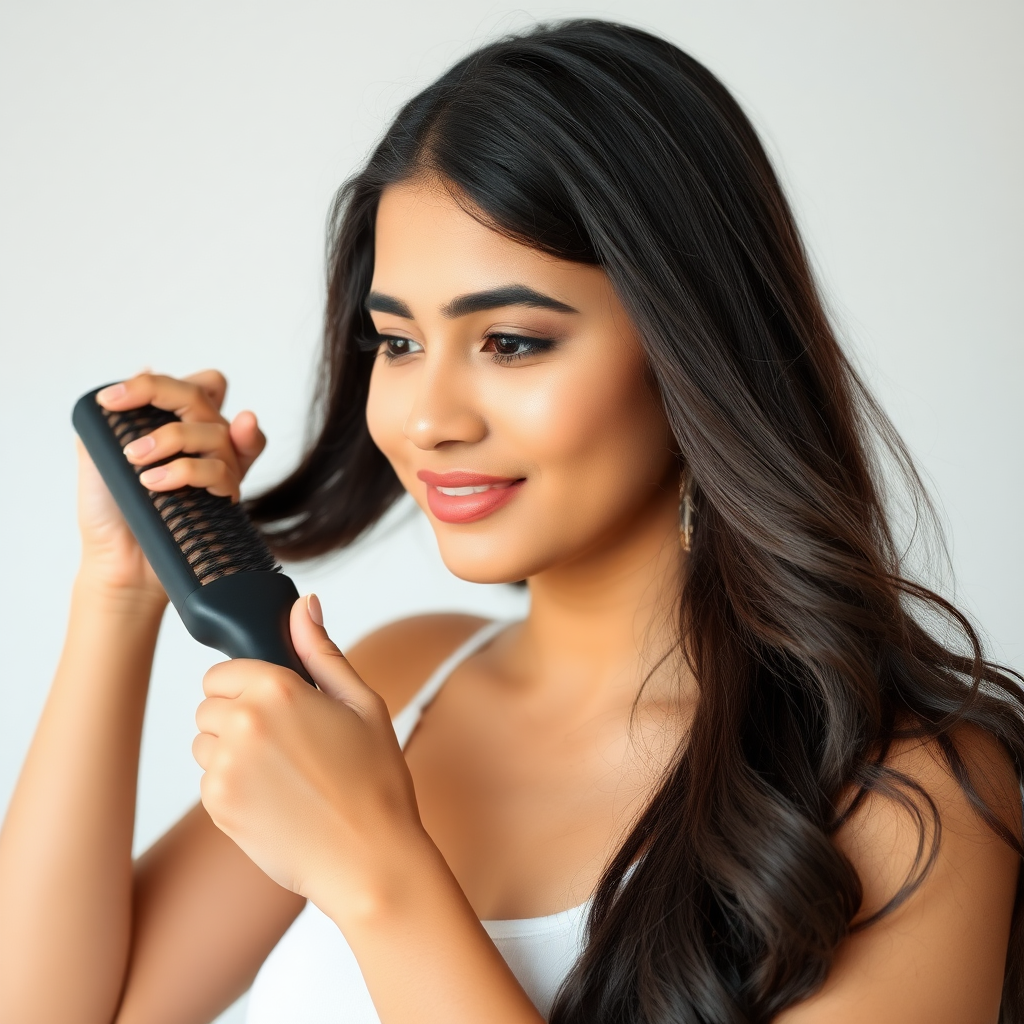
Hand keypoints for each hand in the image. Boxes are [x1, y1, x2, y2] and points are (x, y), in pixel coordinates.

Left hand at [78, 370, 265, 597]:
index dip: (155, 384)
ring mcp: (219, 467)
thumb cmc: (111, 514)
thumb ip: (116, 417)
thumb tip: (142, 369)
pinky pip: (221, 470)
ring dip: (171, 439)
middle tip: (123, 417)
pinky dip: (186, 471)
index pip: (192, 384)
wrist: (119, 564)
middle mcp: (205, 442)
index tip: (111, 400)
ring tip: (136, 461)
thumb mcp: (100, 456)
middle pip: (206, 393)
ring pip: (214, 431)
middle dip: (162, 396)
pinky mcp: (225, 497)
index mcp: (181, 426)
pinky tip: (158, 481)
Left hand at [192, 596, 426, 921]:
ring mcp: (224, 767)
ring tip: (284, 773)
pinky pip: (209, 780)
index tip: (280, 707)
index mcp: (277, 689)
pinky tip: (277, 798)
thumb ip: (322, 651)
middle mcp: (242, 723)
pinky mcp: (216, 806)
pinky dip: (234, 787)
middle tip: (290, 744)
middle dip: (240, 717)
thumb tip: (304, 606)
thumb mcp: (362, 704)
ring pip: (204, 743)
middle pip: (210, 705)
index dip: (250, 686)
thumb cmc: (376, 781)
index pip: (224, 671)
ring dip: (232, 752)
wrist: (370, 860)